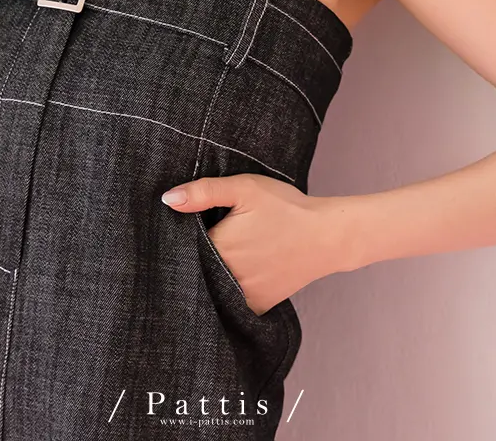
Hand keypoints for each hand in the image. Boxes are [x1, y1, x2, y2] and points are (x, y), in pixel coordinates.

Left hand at [160, 173, 356, 314]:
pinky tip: (236, 275)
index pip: (182, 248)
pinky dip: (228, 293)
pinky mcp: (257, 306)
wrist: (328, 237)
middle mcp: (225, 278)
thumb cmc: (287, 208)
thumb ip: (204, 192)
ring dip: (210, 278)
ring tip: (226, 257)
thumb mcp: (245, 188)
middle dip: (194, 259)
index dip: (181, 239)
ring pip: (212, 289)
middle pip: (196, 270)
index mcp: (218, 248)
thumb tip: (168, 199)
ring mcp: (241, 296)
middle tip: (207, 242)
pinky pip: (231, 304)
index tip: (187, 230)